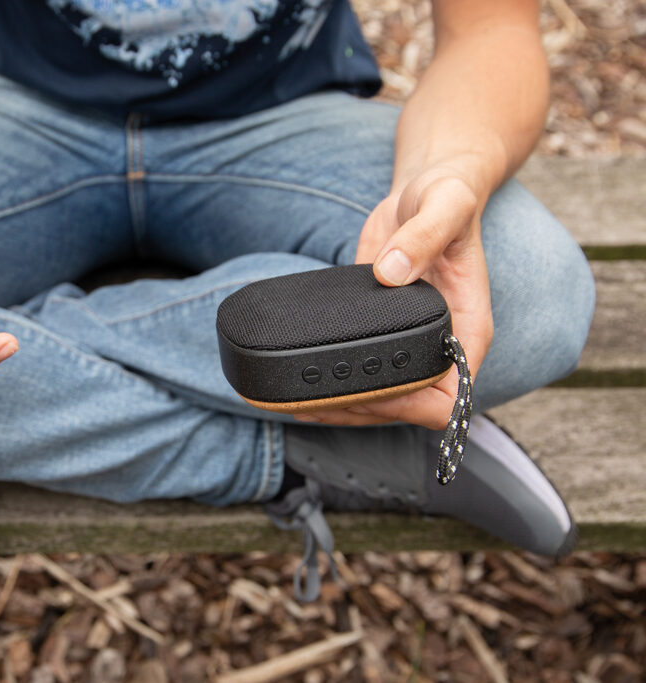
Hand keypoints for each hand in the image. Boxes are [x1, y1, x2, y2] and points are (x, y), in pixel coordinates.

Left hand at [294, 165, 493, 428]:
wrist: (427, 189)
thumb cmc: (447, 196)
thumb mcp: (444, 206)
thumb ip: (422, 237)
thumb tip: (391, 272)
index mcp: (467, 327)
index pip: (452, 394)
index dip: (414, 403)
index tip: (375, 389)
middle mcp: (439, 343)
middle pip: (410, 406)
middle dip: (366, 410)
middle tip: (317, 400)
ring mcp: (409, 341)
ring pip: (384, 397)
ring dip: (345, 405)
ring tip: (301, 401)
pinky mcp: (382, 331)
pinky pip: (364, 370)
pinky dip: (336, 381)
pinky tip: (303, 383)